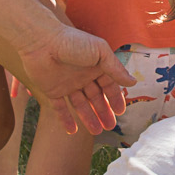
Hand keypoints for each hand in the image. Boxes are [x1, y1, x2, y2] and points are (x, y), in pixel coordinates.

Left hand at [16, 23, 132, 134]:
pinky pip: (60, 108)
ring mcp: (67, 84)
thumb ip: (116, 68)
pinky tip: (72, 132)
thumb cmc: (73, 42)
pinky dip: (65, 119)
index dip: (115, 99)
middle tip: (110, 127)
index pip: (108, 86)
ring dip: (88, 118)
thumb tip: (133, 82)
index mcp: (95, 66)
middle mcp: (82, 76)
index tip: (120, 112)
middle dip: (103, 112)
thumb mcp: (100, 52)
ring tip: (96, 131)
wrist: (42, 42)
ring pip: (80, 105)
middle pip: (95, 98)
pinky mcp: (52, 90)